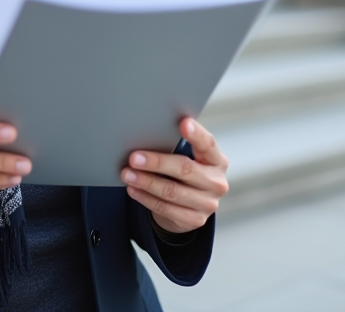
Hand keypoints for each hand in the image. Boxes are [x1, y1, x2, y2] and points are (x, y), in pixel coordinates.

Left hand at [122, 117, 228, 233]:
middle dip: (157, 162)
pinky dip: (146, 198)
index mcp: (217, 161)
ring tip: (127, 174)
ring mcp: (208, 203)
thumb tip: (149, 133)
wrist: (191, 206)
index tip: (183, 123)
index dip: (196, 134)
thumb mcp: (189, 158)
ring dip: (146, 182)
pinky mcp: (195, 220)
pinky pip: (165, 208)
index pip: (208, 144)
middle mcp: (216, 182)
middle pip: (185, 169)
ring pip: (172, 191)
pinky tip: (133, 190)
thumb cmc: (186, 173)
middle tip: (134, 158)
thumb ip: (178, 147)